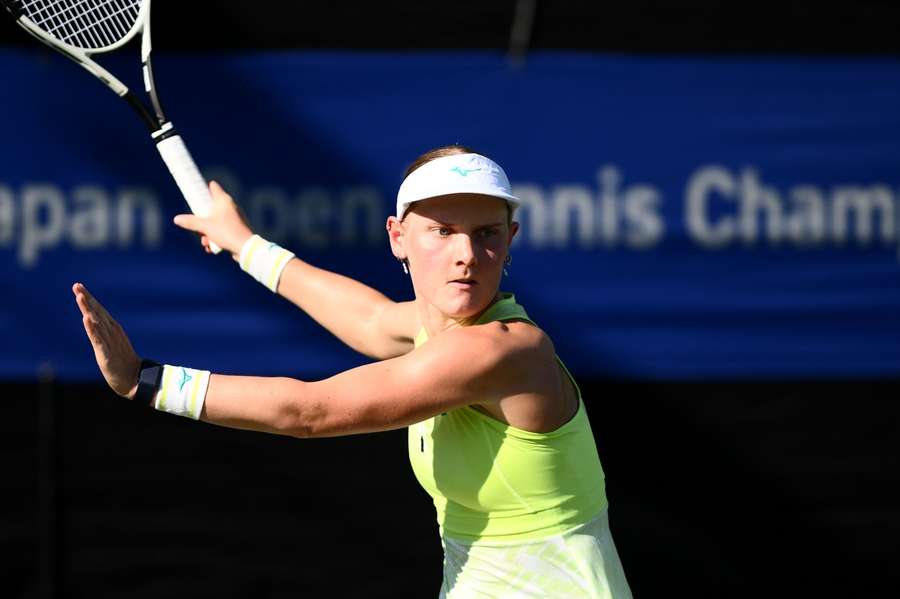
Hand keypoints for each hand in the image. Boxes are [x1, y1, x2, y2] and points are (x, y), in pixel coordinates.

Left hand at [72, 283, 140, 398]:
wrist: (135, 379)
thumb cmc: (124, 363)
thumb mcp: (113, 345)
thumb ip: (106, 334)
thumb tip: (97, 323)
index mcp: (114, 329)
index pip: (99, 311)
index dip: (89, 299)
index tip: (79, 287)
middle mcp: (112, 332)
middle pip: (97, 312)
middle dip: (87, 299)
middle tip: (77, 285)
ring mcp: (110, 342)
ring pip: (97, 322)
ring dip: (88, 309)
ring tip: (80, 296)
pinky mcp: (106, 353)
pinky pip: (98, 339)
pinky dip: (92, 328)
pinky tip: (86, 319)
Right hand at [173, 180, 253, 259]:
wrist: (245, 247)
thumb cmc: (227, 232)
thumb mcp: (205, 227)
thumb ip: (190, 222)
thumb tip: (177, 219)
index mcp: (224, 200)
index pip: (213, 187)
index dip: (203, 187)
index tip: (195, 189)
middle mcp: (230, 207)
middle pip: (210, 207)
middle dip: (201, 220)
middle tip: (198, 226)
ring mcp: (233, 217)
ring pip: (214, 221)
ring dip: (207, 232)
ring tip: (206, 241)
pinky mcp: (235, 228)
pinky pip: (221, 230)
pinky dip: (215, 237)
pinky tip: (212, 247)